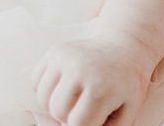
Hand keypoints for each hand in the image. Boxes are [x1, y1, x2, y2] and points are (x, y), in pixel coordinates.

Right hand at [32, 25, 154, 125]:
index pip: (77, 123)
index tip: (94, 118)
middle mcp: (80, 68)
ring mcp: (65, 57)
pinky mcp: (56, 51)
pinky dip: (47, 89)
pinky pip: (36, 81)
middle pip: (58, 111)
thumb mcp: (127, 111)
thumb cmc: (126, 84)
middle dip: (70, 115)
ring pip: (44, 98)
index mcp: (100, 87)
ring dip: (57, 104)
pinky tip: (66, 84)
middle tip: (87, 106)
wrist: (125, 46)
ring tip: (77, 96)